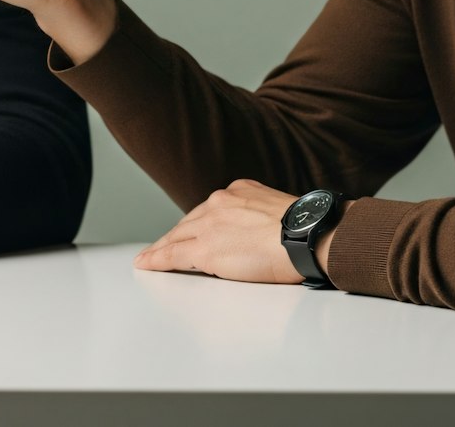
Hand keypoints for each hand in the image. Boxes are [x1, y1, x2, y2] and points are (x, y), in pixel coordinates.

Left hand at [133, 179, 306, 283]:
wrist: (309, 235)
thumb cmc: (307, 229)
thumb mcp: (280, 208)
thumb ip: (262, 214)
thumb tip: (262, 229)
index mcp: (239, 191)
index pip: (210, 211)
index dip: (197, 224)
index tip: (192, 231)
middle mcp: (220, 202)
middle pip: (189, 222)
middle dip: (175, 235)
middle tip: (161, 246)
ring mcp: (210, 224)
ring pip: (177, 237)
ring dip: (162, 248)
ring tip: (148, 258)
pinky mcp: (205, 248)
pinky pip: (173, 254)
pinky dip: (156, 259)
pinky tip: (146, 263)